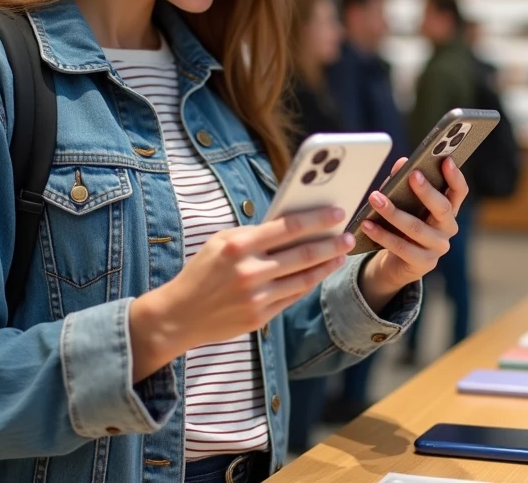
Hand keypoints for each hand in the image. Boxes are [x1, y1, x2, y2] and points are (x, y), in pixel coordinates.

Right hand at [127, 207, 353, 381]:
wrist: (179, 315)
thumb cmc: (202, 271)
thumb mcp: (220, 242)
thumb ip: (255, 234)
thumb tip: (294, 224)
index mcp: (238, 245)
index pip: (288, 227)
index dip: (317, 219)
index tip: (337, 211)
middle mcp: (249, 271)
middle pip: (302, 254)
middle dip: (331, 244)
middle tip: (348, 235)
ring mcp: (256, 297)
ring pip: (303, 278)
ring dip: (327, 265)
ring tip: (341, 254)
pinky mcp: (260, 317)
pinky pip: (293, 297)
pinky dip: (310, 283)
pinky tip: (321, 273)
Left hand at [358, 156, 466, 311]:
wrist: (397, 263)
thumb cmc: (402, 225)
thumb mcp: (403, 203)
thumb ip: (402, 183)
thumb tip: (402, 163)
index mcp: (448, 210)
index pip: (458, 192)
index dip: (455, 176)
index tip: (446, 160)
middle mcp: (448, 229)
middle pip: (442, 208)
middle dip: (426, 190)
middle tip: (411, 175)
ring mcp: (438, 248)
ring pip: (417, 228)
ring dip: (393, 212)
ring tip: (375, 199)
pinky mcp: (423, 263)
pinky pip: (401, 247)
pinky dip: (382, 235)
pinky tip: (367, 225)